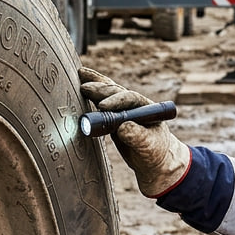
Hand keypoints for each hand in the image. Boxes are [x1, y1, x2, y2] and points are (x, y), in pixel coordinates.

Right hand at [79, 67, 190, 196]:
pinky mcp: (112, 116)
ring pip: (108, 93)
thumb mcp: (149, 147)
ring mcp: (122, 109)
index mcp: (146, 108)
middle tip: (85, 88)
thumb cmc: (154, 153)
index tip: (102, 106)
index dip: (116, 101)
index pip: (131, 99)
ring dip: (95, 85)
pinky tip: (81, 81)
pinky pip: (100, 101)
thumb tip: (122, 127)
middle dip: (101, 90)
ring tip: (80, 74)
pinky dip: (91, 93)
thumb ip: (138, 136)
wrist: (153, 160)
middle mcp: (134, 105)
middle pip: (116, 92)